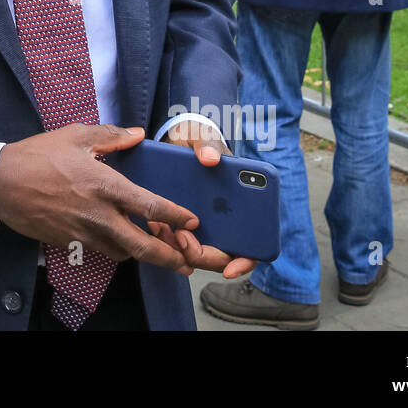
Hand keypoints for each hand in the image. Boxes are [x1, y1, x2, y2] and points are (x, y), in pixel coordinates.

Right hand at [0, 124, 198, 273]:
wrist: (0, 182)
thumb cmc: (37, 156)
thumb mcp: (75, 135)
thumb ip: (110, 136)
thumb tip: (136, 134)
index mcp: (105, 185)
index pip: (151, 207)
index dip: (176, 217)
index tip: (192, 221)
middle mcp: (98, 214)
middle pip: (142, 246)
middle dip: (169, 257)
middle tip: (186, 263)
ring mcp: (82, 232)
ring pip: (122, 253)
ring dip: (140, 254)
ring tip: (153, 248)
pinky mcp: (68, 242)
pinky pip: (99, 250)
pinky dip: (114, 249)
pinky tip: (116, 239)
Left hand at [162, 119, 255, 278]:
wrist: (176, 141)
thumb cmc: (199, 144)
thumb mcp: (205, 138)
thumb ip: (209, 145)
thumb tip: (209, 159)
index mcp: (242, 206)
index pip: (252, 247)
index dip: (244, 262)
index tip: (229, 269)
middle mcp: (224, 222)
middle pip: (219, 256)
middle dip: (201, 254)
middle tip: (182, 236)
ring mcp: (202, 224)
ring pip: (195, 252)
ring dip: (179, 247)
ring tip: (162, 227)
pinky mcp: (180, 221)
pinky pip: (175, 240)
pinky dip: (166, 237)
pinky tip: (154, 224)